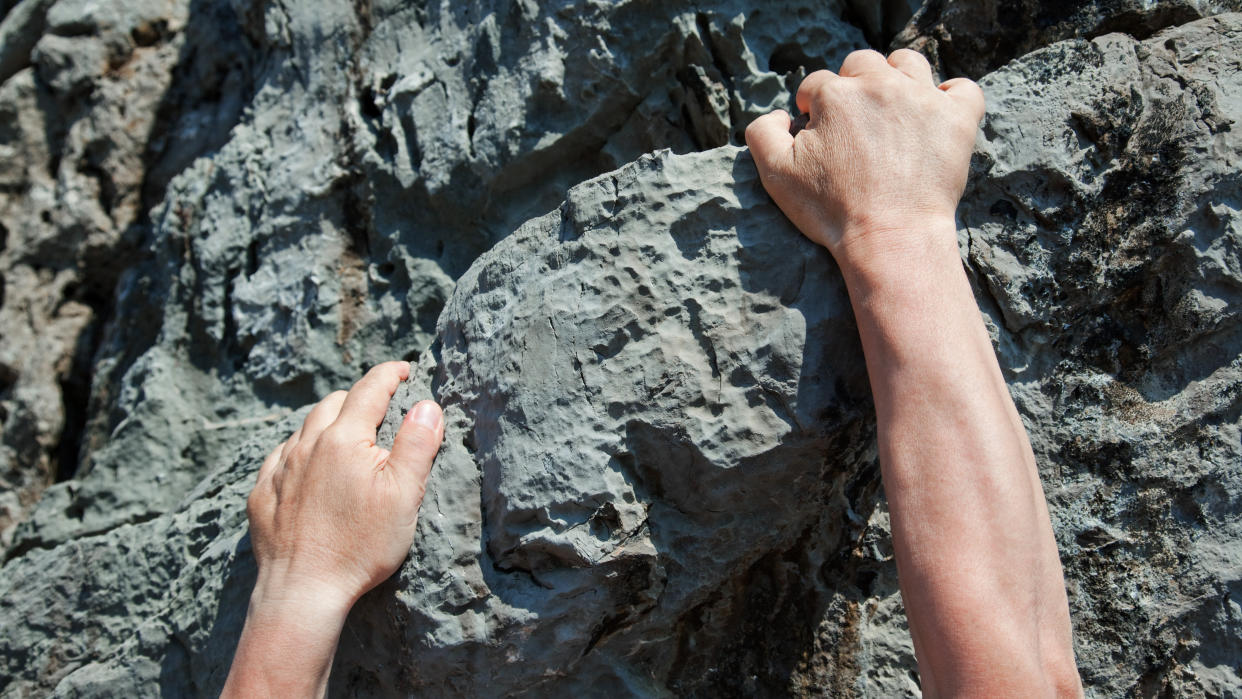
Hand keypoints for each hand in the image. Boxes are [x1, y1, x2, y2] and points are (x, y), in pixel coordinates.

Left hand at [224, 361, 443, 697]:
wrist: (302, 591)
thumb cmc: (360, 546)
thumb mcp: (404, 495)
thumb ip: (417, 444)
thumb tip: (426, 405)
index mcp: (344, 439)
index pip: (370, 389)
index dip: (390, 374)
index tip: (404, 369)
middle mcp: (306, 444)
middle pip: (333, 403)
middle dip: (358, 397)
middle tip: (379, 407)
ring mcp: (279, 469)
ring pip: (305, 428)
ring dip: (328, 422)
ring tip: (346, 436)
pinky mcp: (261, 494)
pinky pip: (281, 457)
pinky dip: (301, 451)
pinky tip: (311, 468)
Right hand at [745, 49, 983, 269]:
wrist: (890, 238)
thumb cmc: (832, 210)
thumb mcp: (776, 175)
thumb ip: (762, 133)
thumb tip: (779, 114)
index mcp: (836, 95)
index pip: (816, 86)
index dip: (812, 110)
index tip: (820, 136)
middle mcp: (879, 86)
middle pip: (861, 64)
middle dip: (852, 86)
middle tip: (854, 124)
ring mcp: (922, 98)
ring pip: (908, 62)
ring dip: (896, 78)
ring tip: (892, 110)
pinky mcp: (957, 118)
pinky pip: (963, 88)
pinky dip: (951, 97)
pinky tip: (936, 117)